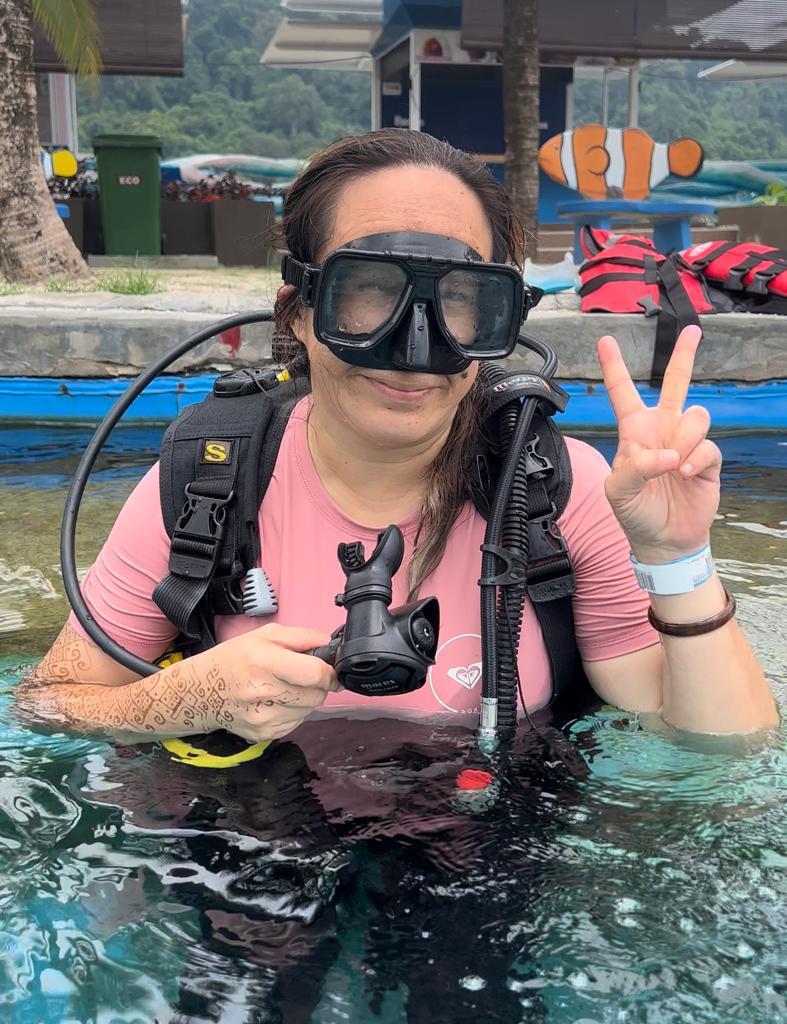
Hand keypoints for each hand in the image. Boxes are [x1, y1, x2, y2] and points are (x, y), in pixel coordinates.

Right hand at [192, 623, 340, 742]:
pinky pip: (297, 722)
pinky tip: (275, 700)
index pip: (315, 674)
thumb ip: (303, 637)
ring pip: (309, 710)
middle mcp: (264, 693)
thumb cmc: (232, 660)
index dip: (329, 671)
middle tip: (300, 674)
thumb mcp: (265, 635)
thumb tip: (330, 644)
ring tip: (283, 686)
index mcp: (265, 663)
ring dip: (305, 698)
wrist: (200, 692)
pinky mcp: (264, 734)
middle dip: (317, 684)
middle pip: (316, 694)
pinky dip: (294, 711)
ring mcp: (264, 718)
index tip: (329, 668)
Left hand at [597, 325, 721, 563]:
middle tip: (691, 330)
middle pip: (675, 384)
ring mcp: (686, 443)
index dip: (615, 368)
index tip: (606, 341)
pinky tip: (685, 475)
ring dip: (683, 440)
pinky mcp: (708, 459)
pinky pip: (708, 445)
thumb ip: (635, 468)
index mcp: (634, 432)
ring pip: (696, 415)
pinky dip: (696, 459)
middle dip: (684, 356)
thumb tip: (668, 455)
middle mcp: (662, 430)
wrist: (663, 539)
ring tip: (674, 466)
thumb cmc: (634, 512)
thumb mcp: (618, 491)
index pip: (623, 393)